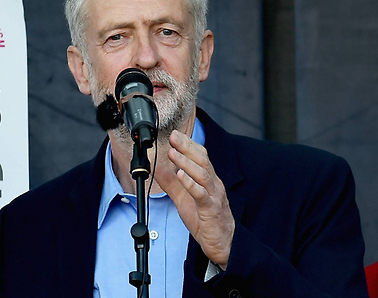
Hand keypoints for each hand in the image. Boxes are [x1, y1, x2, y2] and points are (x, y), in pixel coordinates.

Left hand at [160, 130, 234, 268]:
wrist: (221, 243)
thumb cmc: (204, 219)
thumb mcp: (182, 197)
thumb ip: (171, 182)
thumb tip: (157, 168)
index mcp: (208, 180)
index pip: (201, 156)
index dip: (188, 144)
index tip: (174, 134)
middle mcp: (213, 184)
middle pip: (202, 160)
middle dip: (187, 147)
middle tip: (173, 137)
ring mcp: (214, 196)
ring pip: (202, 174)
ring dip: (186, 162)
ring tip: (173, 153)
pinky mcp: (211, 209)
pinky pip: (201, 194)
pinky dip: (191, 184)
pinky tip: (180, 176)